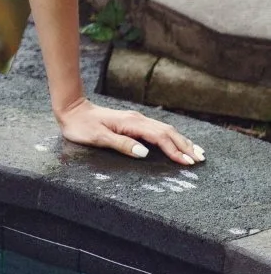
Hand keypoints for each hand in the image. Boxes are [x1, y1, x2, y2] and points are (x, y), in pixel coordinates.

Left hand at [55, 96, 204, 166]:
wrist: (72, 110)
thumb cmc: (81, 127)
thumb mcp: (98, 138)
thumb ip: (121, 145)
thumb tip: (144, 153)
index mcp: (132, 124)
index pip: (160, 138)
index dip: (175, 151)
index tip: (188, 163)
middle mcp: (137, 120)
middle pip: (168, 132)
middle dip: (185, 146)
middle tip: (201, 160)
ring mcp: (136, 120)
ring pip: (165, 130)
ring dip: (182, 141)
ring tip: (197, 152)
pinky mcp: (134, 123)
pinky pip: (158, 130)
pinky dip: (171, 137)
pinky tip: (176, 142)